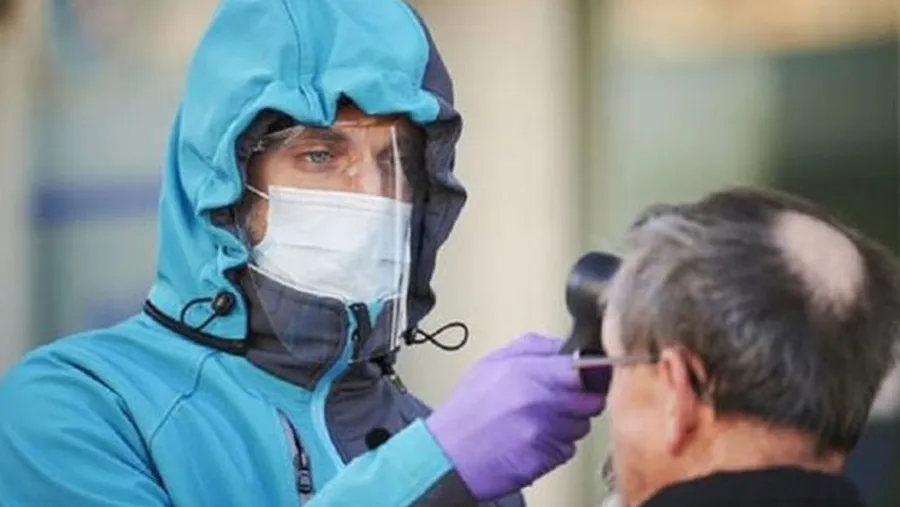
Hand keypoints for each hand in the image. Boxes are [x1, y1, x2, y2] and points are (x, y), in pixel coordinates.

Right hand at [425, 334, 606, 500]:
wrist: (448, 454)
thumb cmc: (466, 410)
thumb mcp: (491, 363)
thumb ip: (530, 348)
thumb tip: (559, 346)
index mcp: (528, 372)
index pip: (583, 369)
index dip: (588, 373)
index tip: (585, 376)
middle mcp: (540, 401)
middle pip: (590, 400)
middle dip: (579, 401)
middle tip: (558, 402)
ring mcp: (545, 432)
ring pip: (580, 427)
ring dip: (567, 425)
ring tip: (536, 423)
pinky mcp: (546, 458)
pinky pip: (567, 449)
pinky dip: (555, 446)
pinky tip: (532, 441)